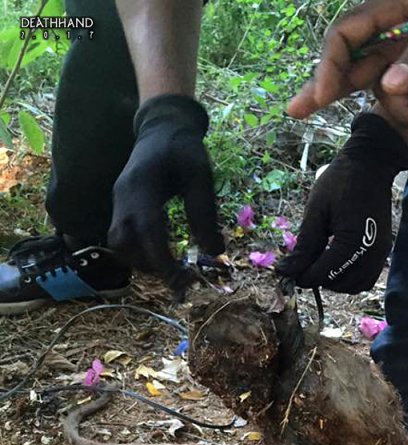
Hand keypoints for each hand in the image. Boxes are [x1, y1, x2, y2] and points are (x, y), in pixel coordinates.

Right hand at [108, 94, 223, 292]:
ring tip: (169, 269)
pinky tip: (159, 255)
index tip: (182, 280)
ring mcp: (117, 202)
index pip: (147, 231)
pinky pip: (120, 237)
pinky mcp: (120, 206)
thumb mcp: (201, 176)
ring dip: (141, 262)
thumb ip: (205, 213)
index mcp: (142, 186)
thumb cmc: (184, 150)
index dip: (162, 260)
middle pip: (124, 243)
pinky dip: (137, 253)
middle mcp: (123, 196)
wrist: (161, 127)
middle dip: (150, 266)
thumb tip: (215, 252)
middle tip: (179, 278)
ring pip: (118, 244)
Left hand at [277, 113, 407, 294]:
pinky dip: (351, 278)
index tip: (288, 273)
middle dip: (320, 280)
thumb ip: (305, 245)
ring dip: (336, 282)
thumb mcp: (316, 211)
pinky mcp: (384, 250)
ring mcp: (381, 252)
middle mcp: (371, 252)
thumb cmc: (340, 181)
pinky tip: (336, 265)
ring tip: (319, 266)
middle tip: (303, 268)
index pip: (325, 273)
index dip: (303, 277)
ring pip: (356, 285)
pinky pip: (367, 277)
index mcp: (352, 241)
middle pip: (340, 284)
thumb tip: (286, 271)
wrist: (371, 164)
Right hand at [288, 0, 407, 125]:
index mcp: (394, 7)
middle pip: (350, 63)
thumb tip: (390, 87)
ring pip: (385, 90)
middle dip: (326, 89)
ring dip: (405, 111)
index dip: (331, 66)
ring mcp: (405, 51)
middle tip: (294, 111)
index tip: (324, 96)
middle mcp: (392, 30)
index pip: (346, 36)